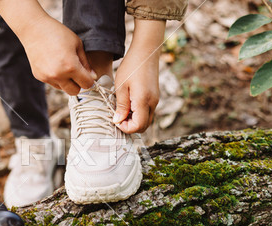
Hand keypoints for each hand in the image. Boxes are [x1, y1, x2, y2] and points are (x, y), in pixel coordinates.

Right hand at [0, 0, 94, 95]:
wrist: (33, 29)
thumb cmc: (57, 33)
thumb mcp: (77, 44)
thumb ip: (86, 63)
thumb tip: (93, 76)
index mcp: (71, 66)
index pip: (87, 84)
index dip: (90, 80)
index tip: (88, 75)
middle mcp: (58, 75)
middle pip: (75, 92)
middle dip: (78, 84)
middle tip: (77, 73)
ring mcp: (47, 77)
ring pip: (63, 88)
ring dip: (67, 82)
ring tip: (64, 66)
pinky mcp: (39, 77)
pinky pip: (53, 83)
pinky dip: (56, 77)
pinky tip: (54, 64)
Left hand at [112, 19, 164, 133]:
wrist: (146, 52)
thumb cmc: (131, 66)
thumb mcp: (121, 86)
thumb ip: (121, 106)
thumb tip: (117, 121)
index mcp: (144, 101)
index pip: (138, 126)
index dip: (126, 128)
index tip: (116, 120)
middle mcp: (153, 103)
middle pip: (143, 126)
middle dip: (130, 126)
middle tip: (118, 117)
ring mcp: (155, 100)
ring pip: (146, 120)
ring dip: (134, 120)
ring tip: (122, 110)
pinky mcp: (155, 97)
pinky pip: (147, 112)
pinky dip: (138, 114)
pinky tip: (128, 105)